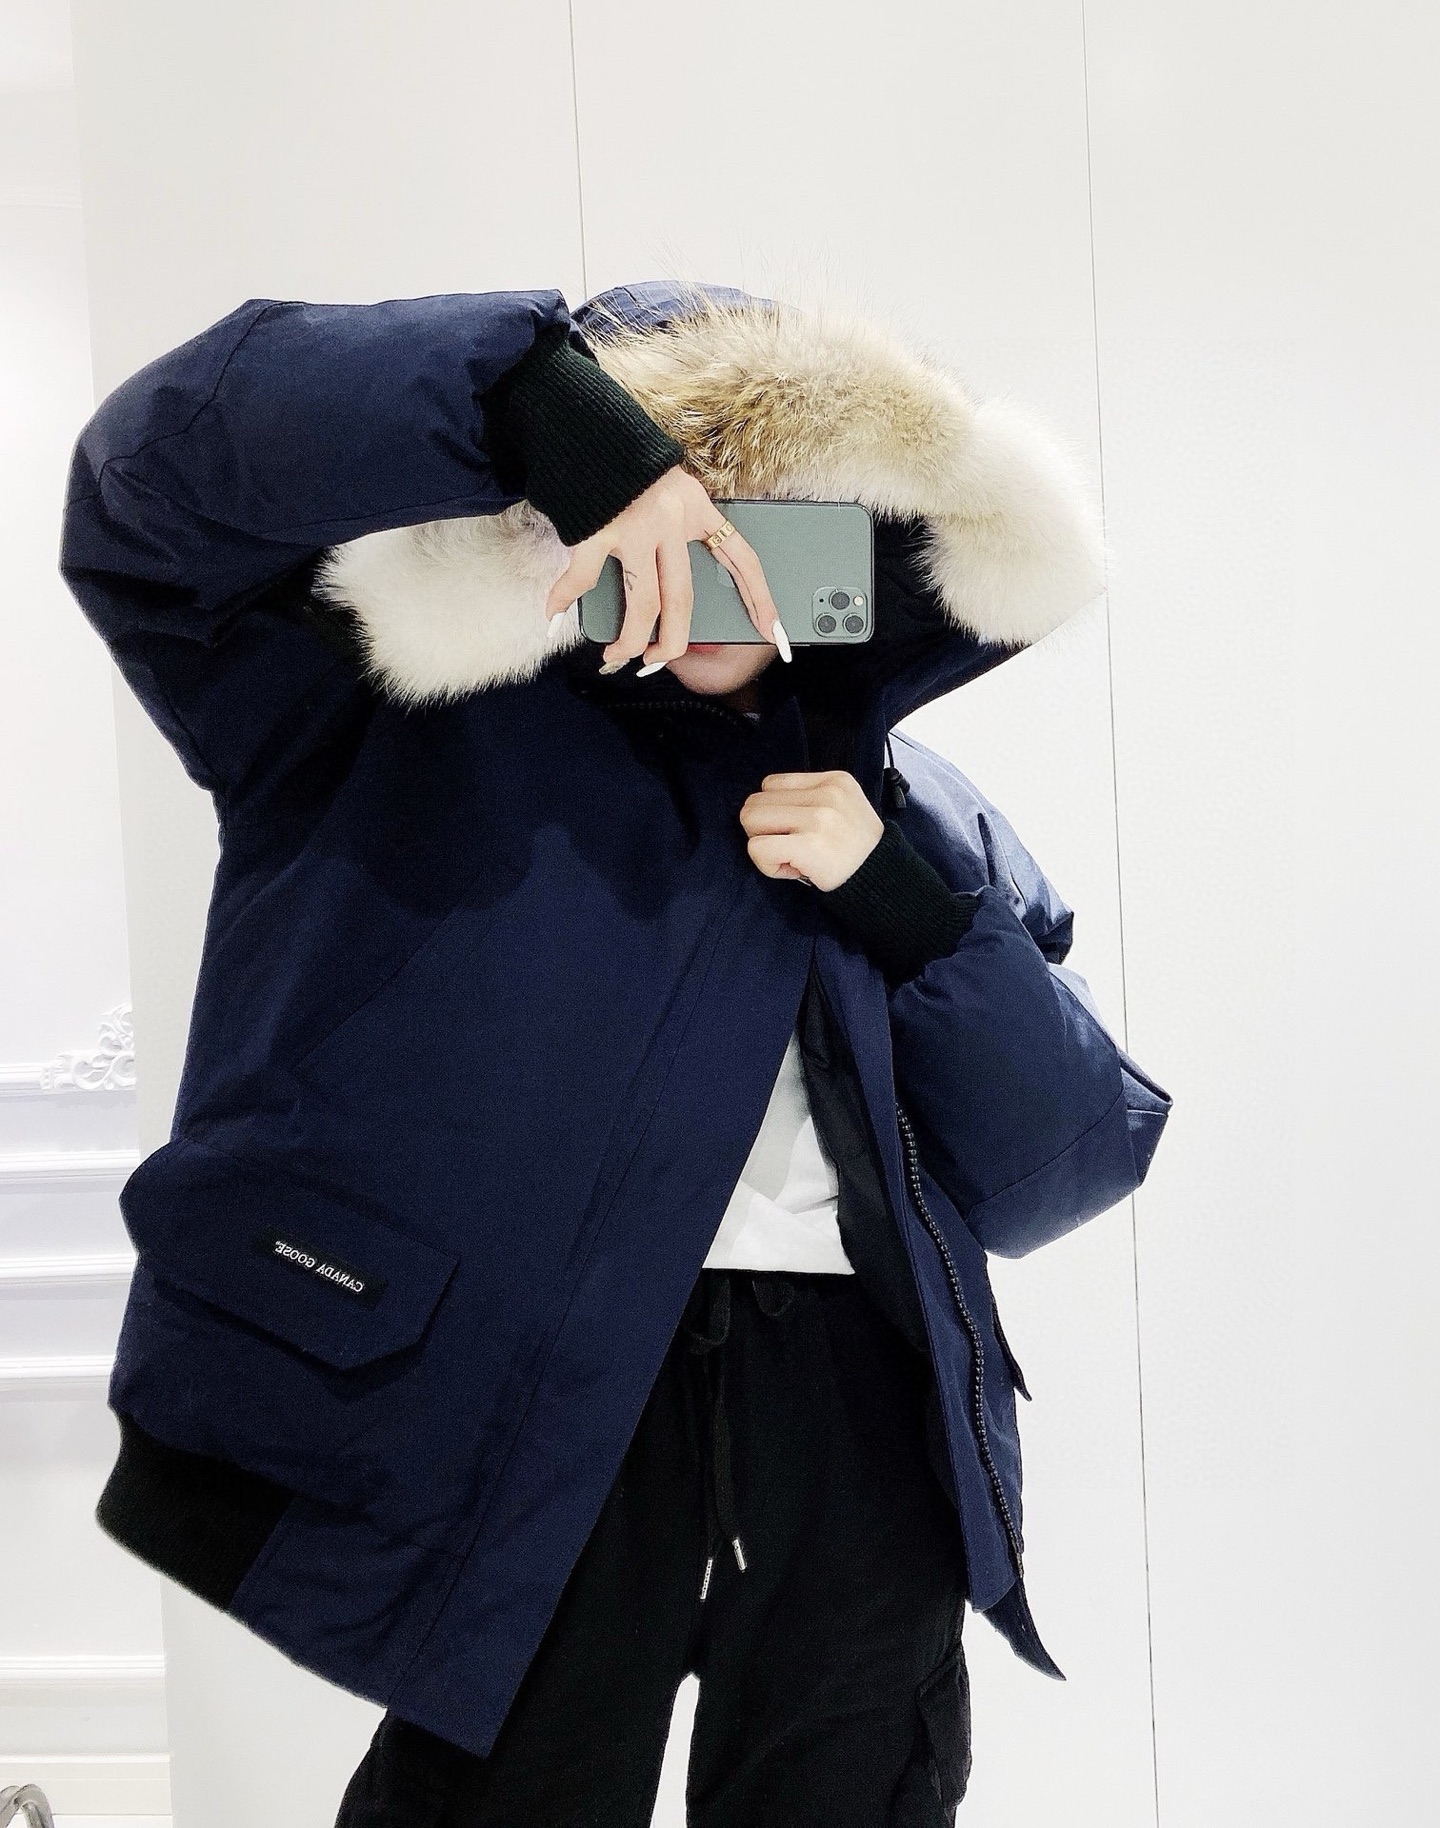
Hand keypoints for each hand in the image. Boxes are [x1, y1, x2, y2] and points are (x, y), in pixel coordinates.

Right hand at [543, 467, 786, 670]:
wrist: (588, 421)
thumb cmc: (629, 461)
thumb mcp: (674, 489)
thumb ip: (680, 529)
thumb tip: (669, 588)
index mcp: (698, 509)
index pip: (742, 559)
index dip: (760, 598)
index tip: (773, 633)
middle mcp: (672, 522)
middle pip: (682, 601)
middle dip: (671, 644)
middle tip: (656, 660)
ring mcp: (634, 527)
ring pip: (642, 604)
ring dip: (629, 639)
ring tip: (617, 655)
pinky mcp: (596, 529)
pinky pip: (583, 578)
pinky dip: (564, 599)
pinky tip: (554, 615)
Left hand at [739, 771, 884, 889]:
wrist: (883, 879)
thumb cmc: (855, 849)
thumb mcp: (843, 807)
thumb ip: (808, 798)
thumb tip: (761, 807)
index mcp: (833, 780)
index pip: (770, 785)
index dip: (775, 811)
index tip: (797, 832)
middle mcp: (826, 794)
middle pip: (755, 802)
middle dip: (763, 829)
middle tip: (789, 847)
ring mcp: (819, 819)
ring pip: (750, 820)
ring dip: (763, 845)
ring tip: (791, 857)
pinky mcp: (809, 845)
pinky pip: (757, 848)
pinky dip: (767, 865)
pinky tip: (793, 870)